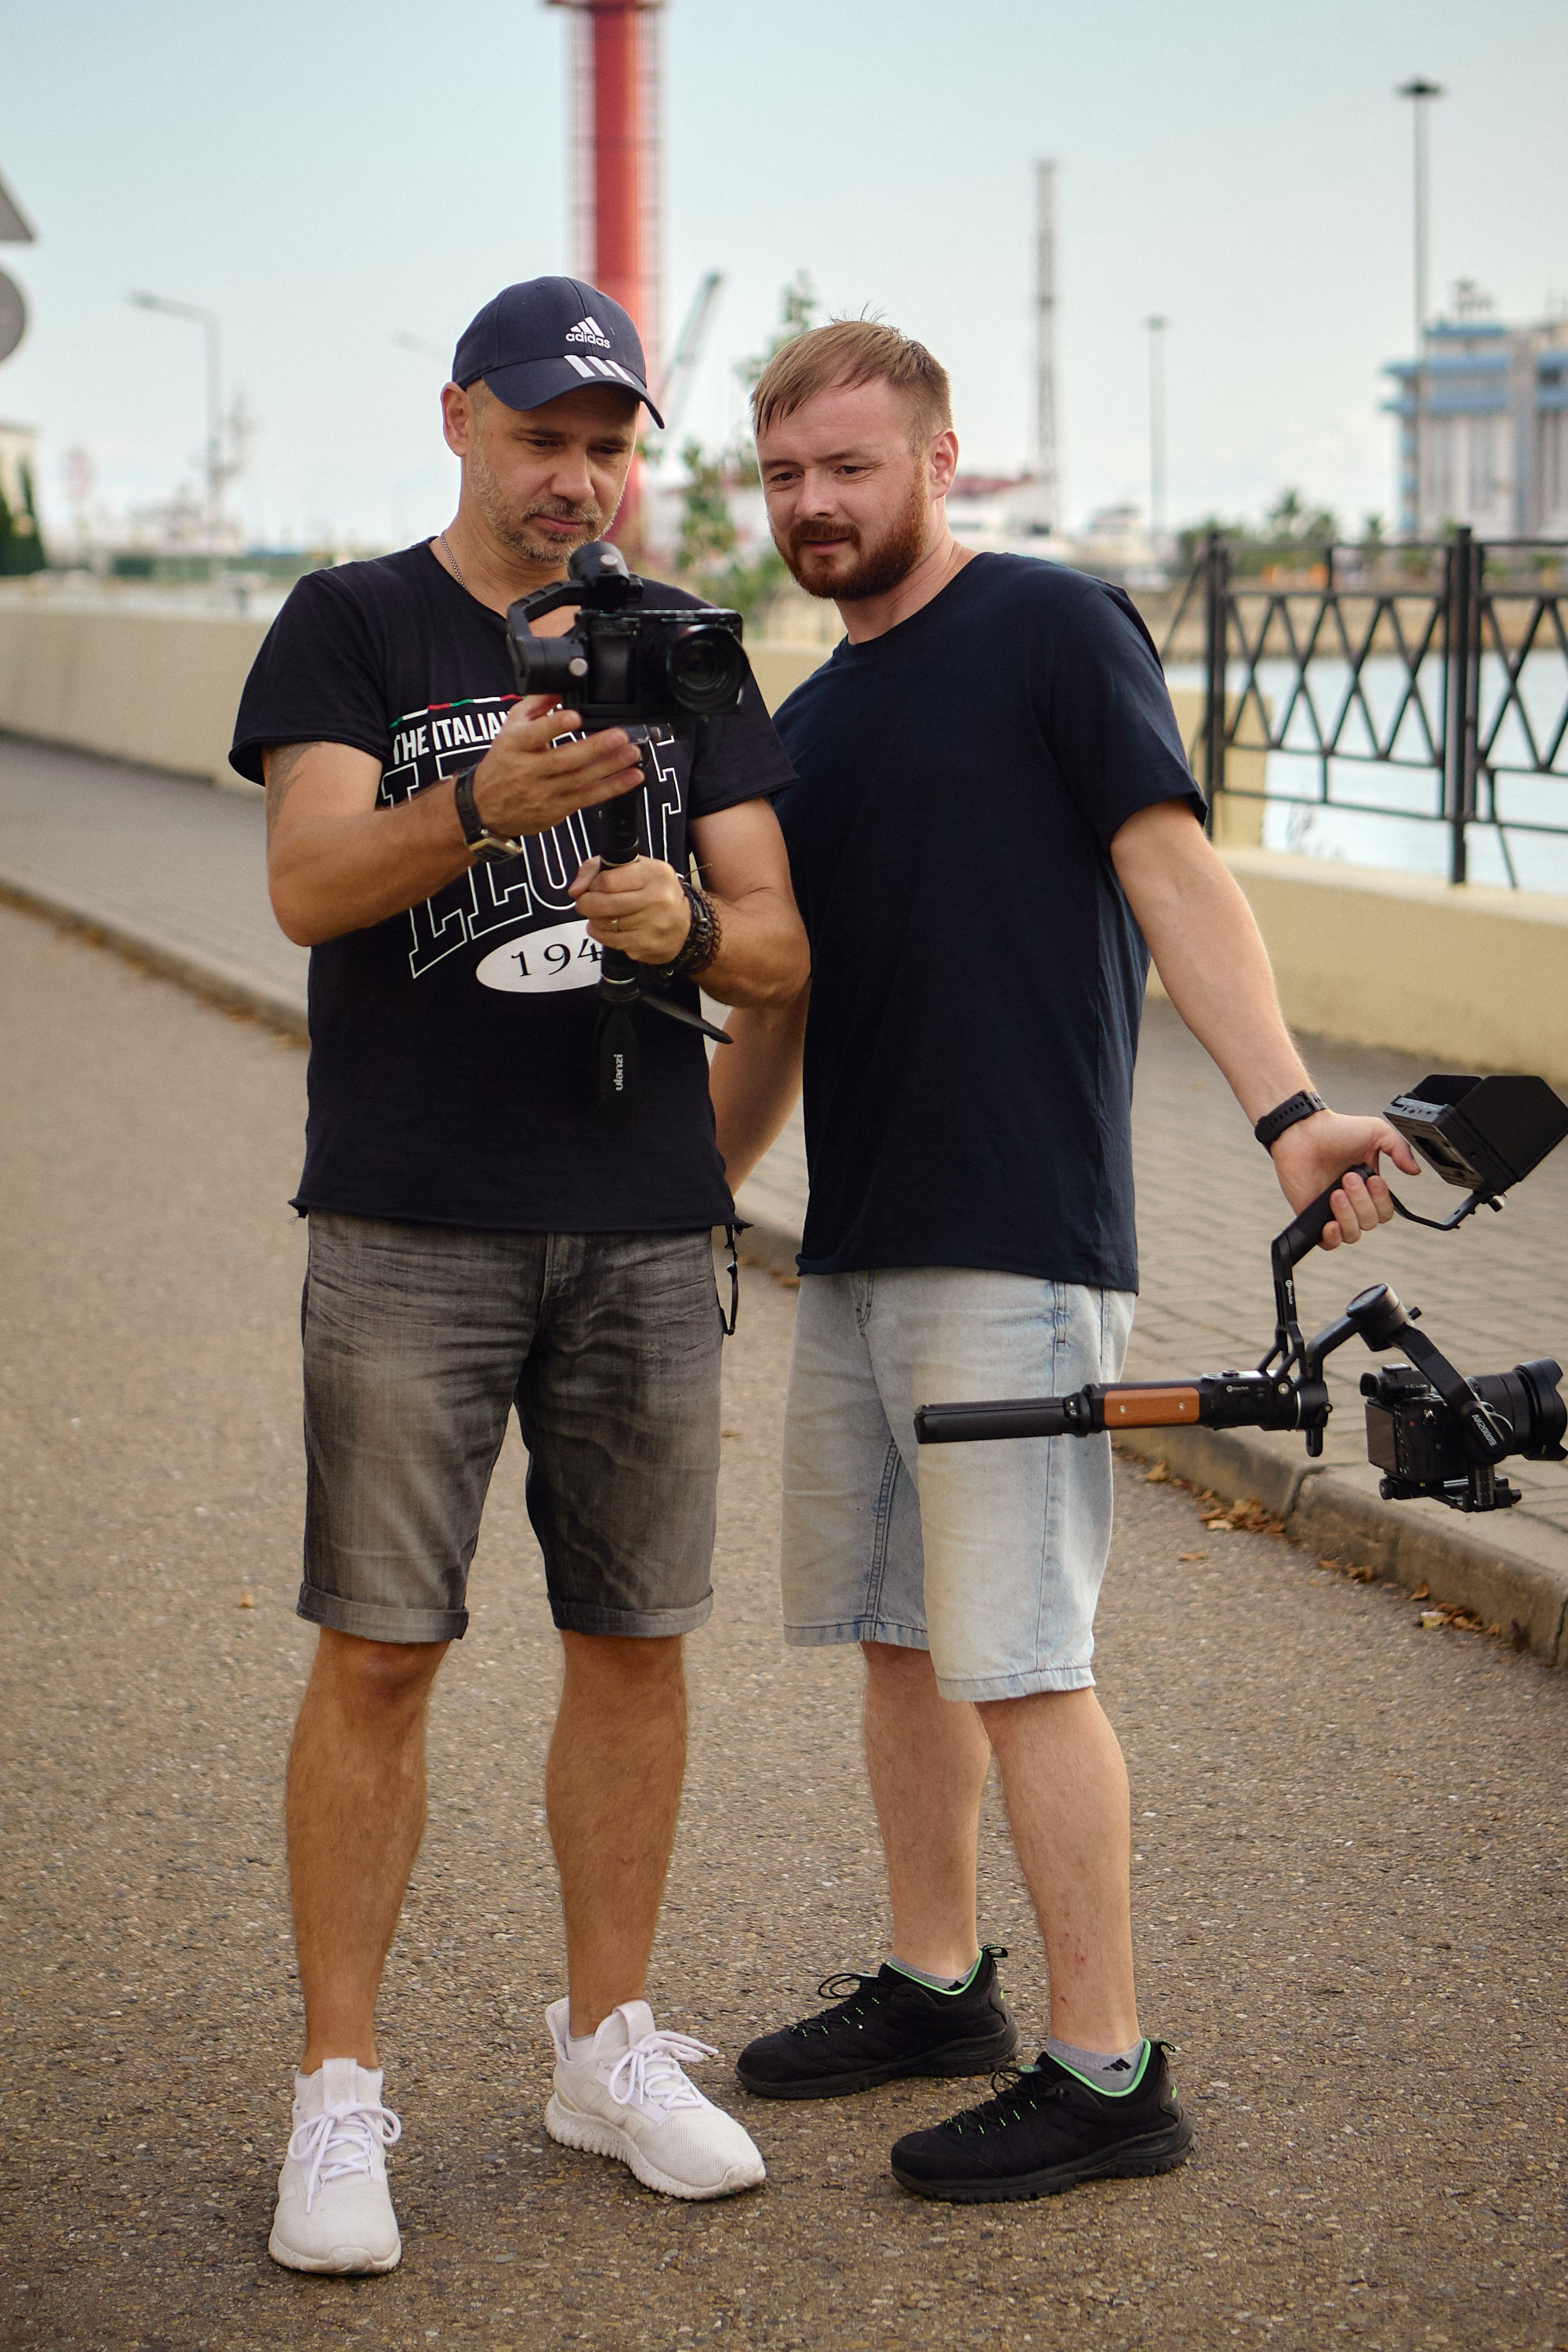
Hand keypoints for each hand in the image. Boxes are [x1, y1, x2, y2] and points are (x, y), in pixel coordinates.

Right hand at [466, 696, 644, 839]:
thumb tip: (560, 687)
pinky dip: (613, 787)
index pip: (533, 735)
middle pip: (564, 759)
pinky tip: (632, 777)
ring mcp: (544, 792)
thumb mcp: (509, 728)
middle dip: (594, 748)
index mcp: (515, 745)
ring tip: (632, 753)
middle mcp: (529, 771)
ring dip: (610, 767)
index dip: (553, 726)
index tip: (574, 716)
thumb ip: (534, 705)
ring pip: (580, 780)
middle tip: (618, 735)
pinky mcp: (557, 809)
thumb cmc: (503, 762)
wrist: (486, 807)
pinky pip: (588, 798)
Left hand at [570, 853, 691, 965]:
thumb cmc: (653, 892)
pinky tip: (607, 929)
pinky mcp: (648, 944)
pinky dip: (603, 936)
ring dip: (595, 920)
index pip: (607, 880)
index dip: (592, 885)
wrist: (684, 925)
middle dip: (586, 904)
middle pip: (604, 903)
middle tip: (584, 904)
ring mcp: (654, 924)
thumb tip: (575, 891)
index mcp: (654, 873)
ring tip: (599, 916)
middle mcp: (658, 897)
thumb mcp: (632, 869)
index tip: (593, 888)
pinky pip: (613, 941)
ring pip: (606, 924)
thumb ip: (596, 869)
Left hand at [1268, 1111, 1421, 1248]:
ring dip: (1347, 1216)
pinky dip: (1332, 1238)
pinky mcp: (1313, 1217)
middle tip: (1347, 1178)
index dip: (1381, 1200)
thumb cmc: (1335, 1130)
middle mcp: (1353, 1202)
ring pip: (1352, 1234)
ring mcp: (1333, 1211)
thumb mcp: (1376, 1131)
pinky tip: (1330, 1223)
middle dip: (1361, 1201)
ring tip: (1335, 1193)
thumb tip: (1415, 1170)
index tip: (1371, 1179)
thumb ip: (1399, 1148)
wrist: (1302, 1132)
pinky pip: (1328, 1243)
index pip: (1385, 1211)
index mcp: (1369, 1187)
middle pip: (1370, 1222)